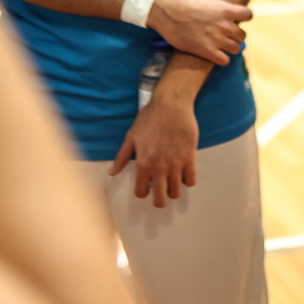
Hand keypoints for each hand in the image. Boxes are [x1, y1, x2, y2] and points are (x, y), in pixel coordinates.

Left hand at [109, 87, 198, 208]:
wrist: (171, 104)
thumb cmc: (149, 118)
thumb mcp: (131, 136)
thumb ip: (122, 157)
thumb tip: (112, 172)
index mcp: (143, 164)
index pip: (141, 192)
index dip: (142, 192)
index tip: (145, 187)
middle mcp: (159, 168)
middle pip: (160, 199)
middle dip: (159, 199)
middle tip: (160, 191)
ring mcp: (176, 165)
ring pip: (176, 193)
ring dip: (173, 190)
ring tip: (172, 181)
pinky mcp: (190, 159)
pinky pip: (191, 181)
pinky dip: (187, 180)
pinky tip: (183, 173)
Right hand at [146, 0, 249, 64]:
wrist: (162, 11)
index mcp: (227, 9)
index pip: (249, 16)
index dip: (243, 17)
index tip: (234, 17)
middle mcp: (225, 25)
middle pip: (243, 35)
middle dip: (235, 34)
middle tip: (224, 32)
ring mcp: (216, 40)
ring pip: (235, 49)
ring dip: (229, 47)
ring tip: (219, 43)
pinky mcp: (206, 52)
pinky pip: (224, 60)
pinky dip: (221, 58)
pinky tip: (212, 52)